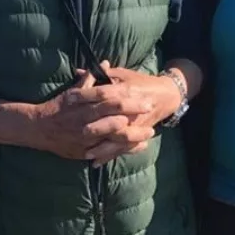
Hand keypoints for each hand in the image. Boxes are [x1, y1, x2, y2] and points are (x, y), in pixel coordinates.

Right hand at [27, 70, 153, 160]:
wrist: (38, 128)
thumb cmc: (57, 107)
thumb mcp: (72, 91)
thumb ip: (90, 79)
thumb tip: (105, 63)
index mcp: (82, 102)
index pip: (108, 97)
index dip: (127, 97)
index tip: (143, 97)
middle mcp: (84, 119)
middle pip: (113, 115)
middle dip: (134, 113)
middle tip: (150, 110)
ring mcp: (84, 136)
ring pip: (113, 135)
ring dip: (133, 134)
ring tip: (149, 132)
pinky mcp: (84, 151)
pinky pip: (108, 151)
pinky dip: (124, 149)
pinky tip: (138, 147)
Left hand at [67, 64, 185, 164]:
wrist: (165, 96)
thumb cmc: (140, 83)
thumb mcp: (122, 74)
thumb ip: (100, 74)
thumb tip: (78, 71)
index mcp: (124, 90)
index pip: (103, 93)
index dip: (85, 95)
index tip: (69, 99)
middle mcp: (130, 109)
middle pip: (111, 119)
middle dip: (95, 127)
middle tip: (79, 132)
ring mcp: (135, 124)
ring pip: (118, 138)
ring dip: (103, 147)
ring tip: (87, 153)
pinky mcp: (139, 135)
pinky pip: (124, 148)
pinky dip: (110, 156)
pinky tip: (96, 162)